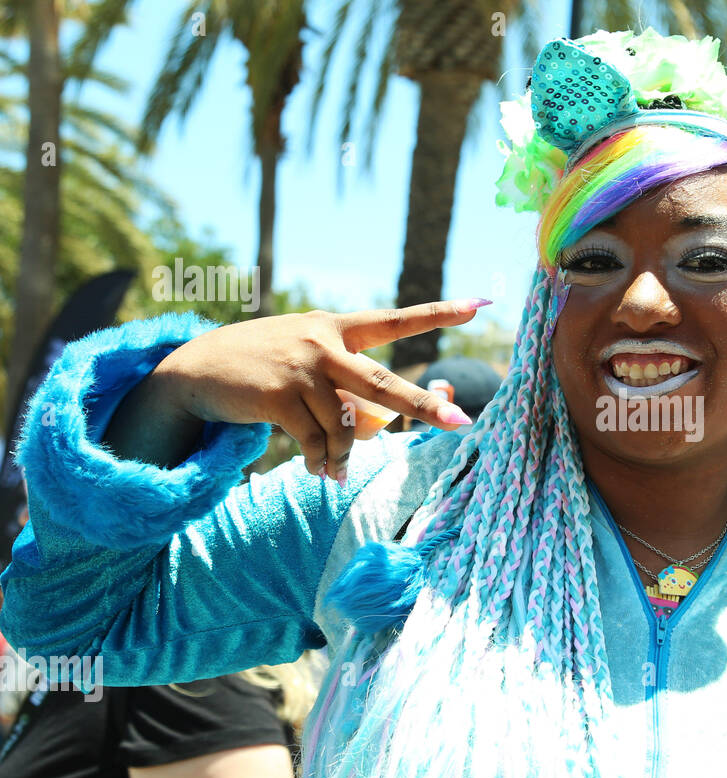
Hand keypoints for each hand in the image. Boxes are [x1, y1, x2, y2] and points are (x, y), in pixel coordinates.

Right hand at [145, 301, 490, 481]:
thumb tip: (378, 432)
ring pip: (345, 427)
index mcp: (336, 328)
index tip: (479, 306)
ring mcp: (301, 367)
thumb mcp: (307, 365)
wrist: (196, 370)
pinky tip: (318, 471)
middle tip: (462, 422)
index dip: (437, 314)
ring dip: (341, 456)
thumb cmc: (263, 369)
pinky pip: (317, 442)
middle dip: (423, 407)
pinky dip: (321, 462)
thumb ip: (344, 390)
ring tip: (330, 468)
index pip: (394, 320)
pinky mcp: (279, 395)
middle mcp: (323, 343)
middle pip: (384, 383)